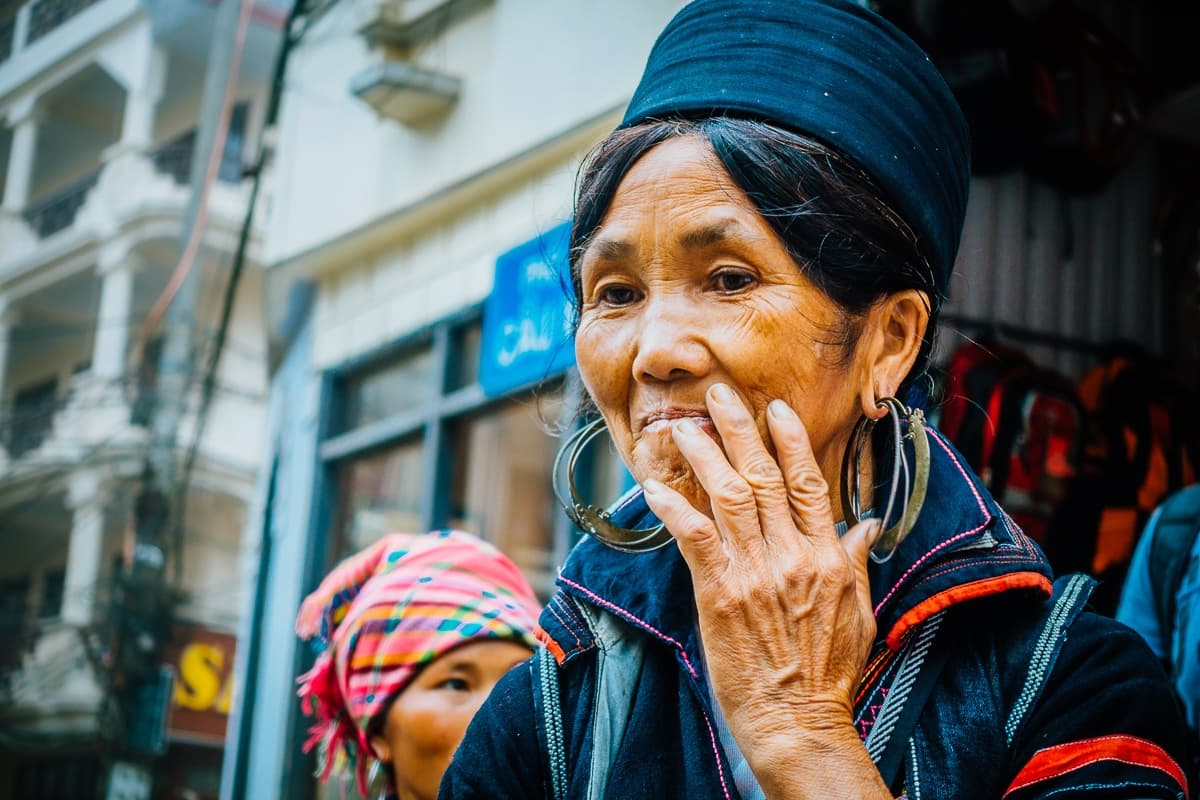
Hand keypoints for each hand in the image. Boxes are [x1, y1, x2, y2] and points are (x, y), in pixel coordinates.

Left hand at [641, 384, 886, 797]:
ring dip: (704, 456)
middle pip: (765, 478)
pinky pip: (695, 538)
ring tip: (683, 426)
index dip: (790, 443)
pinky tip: (656, 486)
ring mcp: (756, 573)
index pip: (809, 485)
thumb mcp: (857, 614)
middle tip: (720, 395)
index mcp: (827, 558)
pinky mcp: (721, 593)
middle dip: (742, 430)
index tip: (775, 410)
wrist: (798, 722)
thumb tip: (865, 524)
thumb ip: (854, 563)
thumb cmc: (827, 673)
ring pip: (729, 497)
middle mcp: (793, 557)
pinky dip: (675, 508)